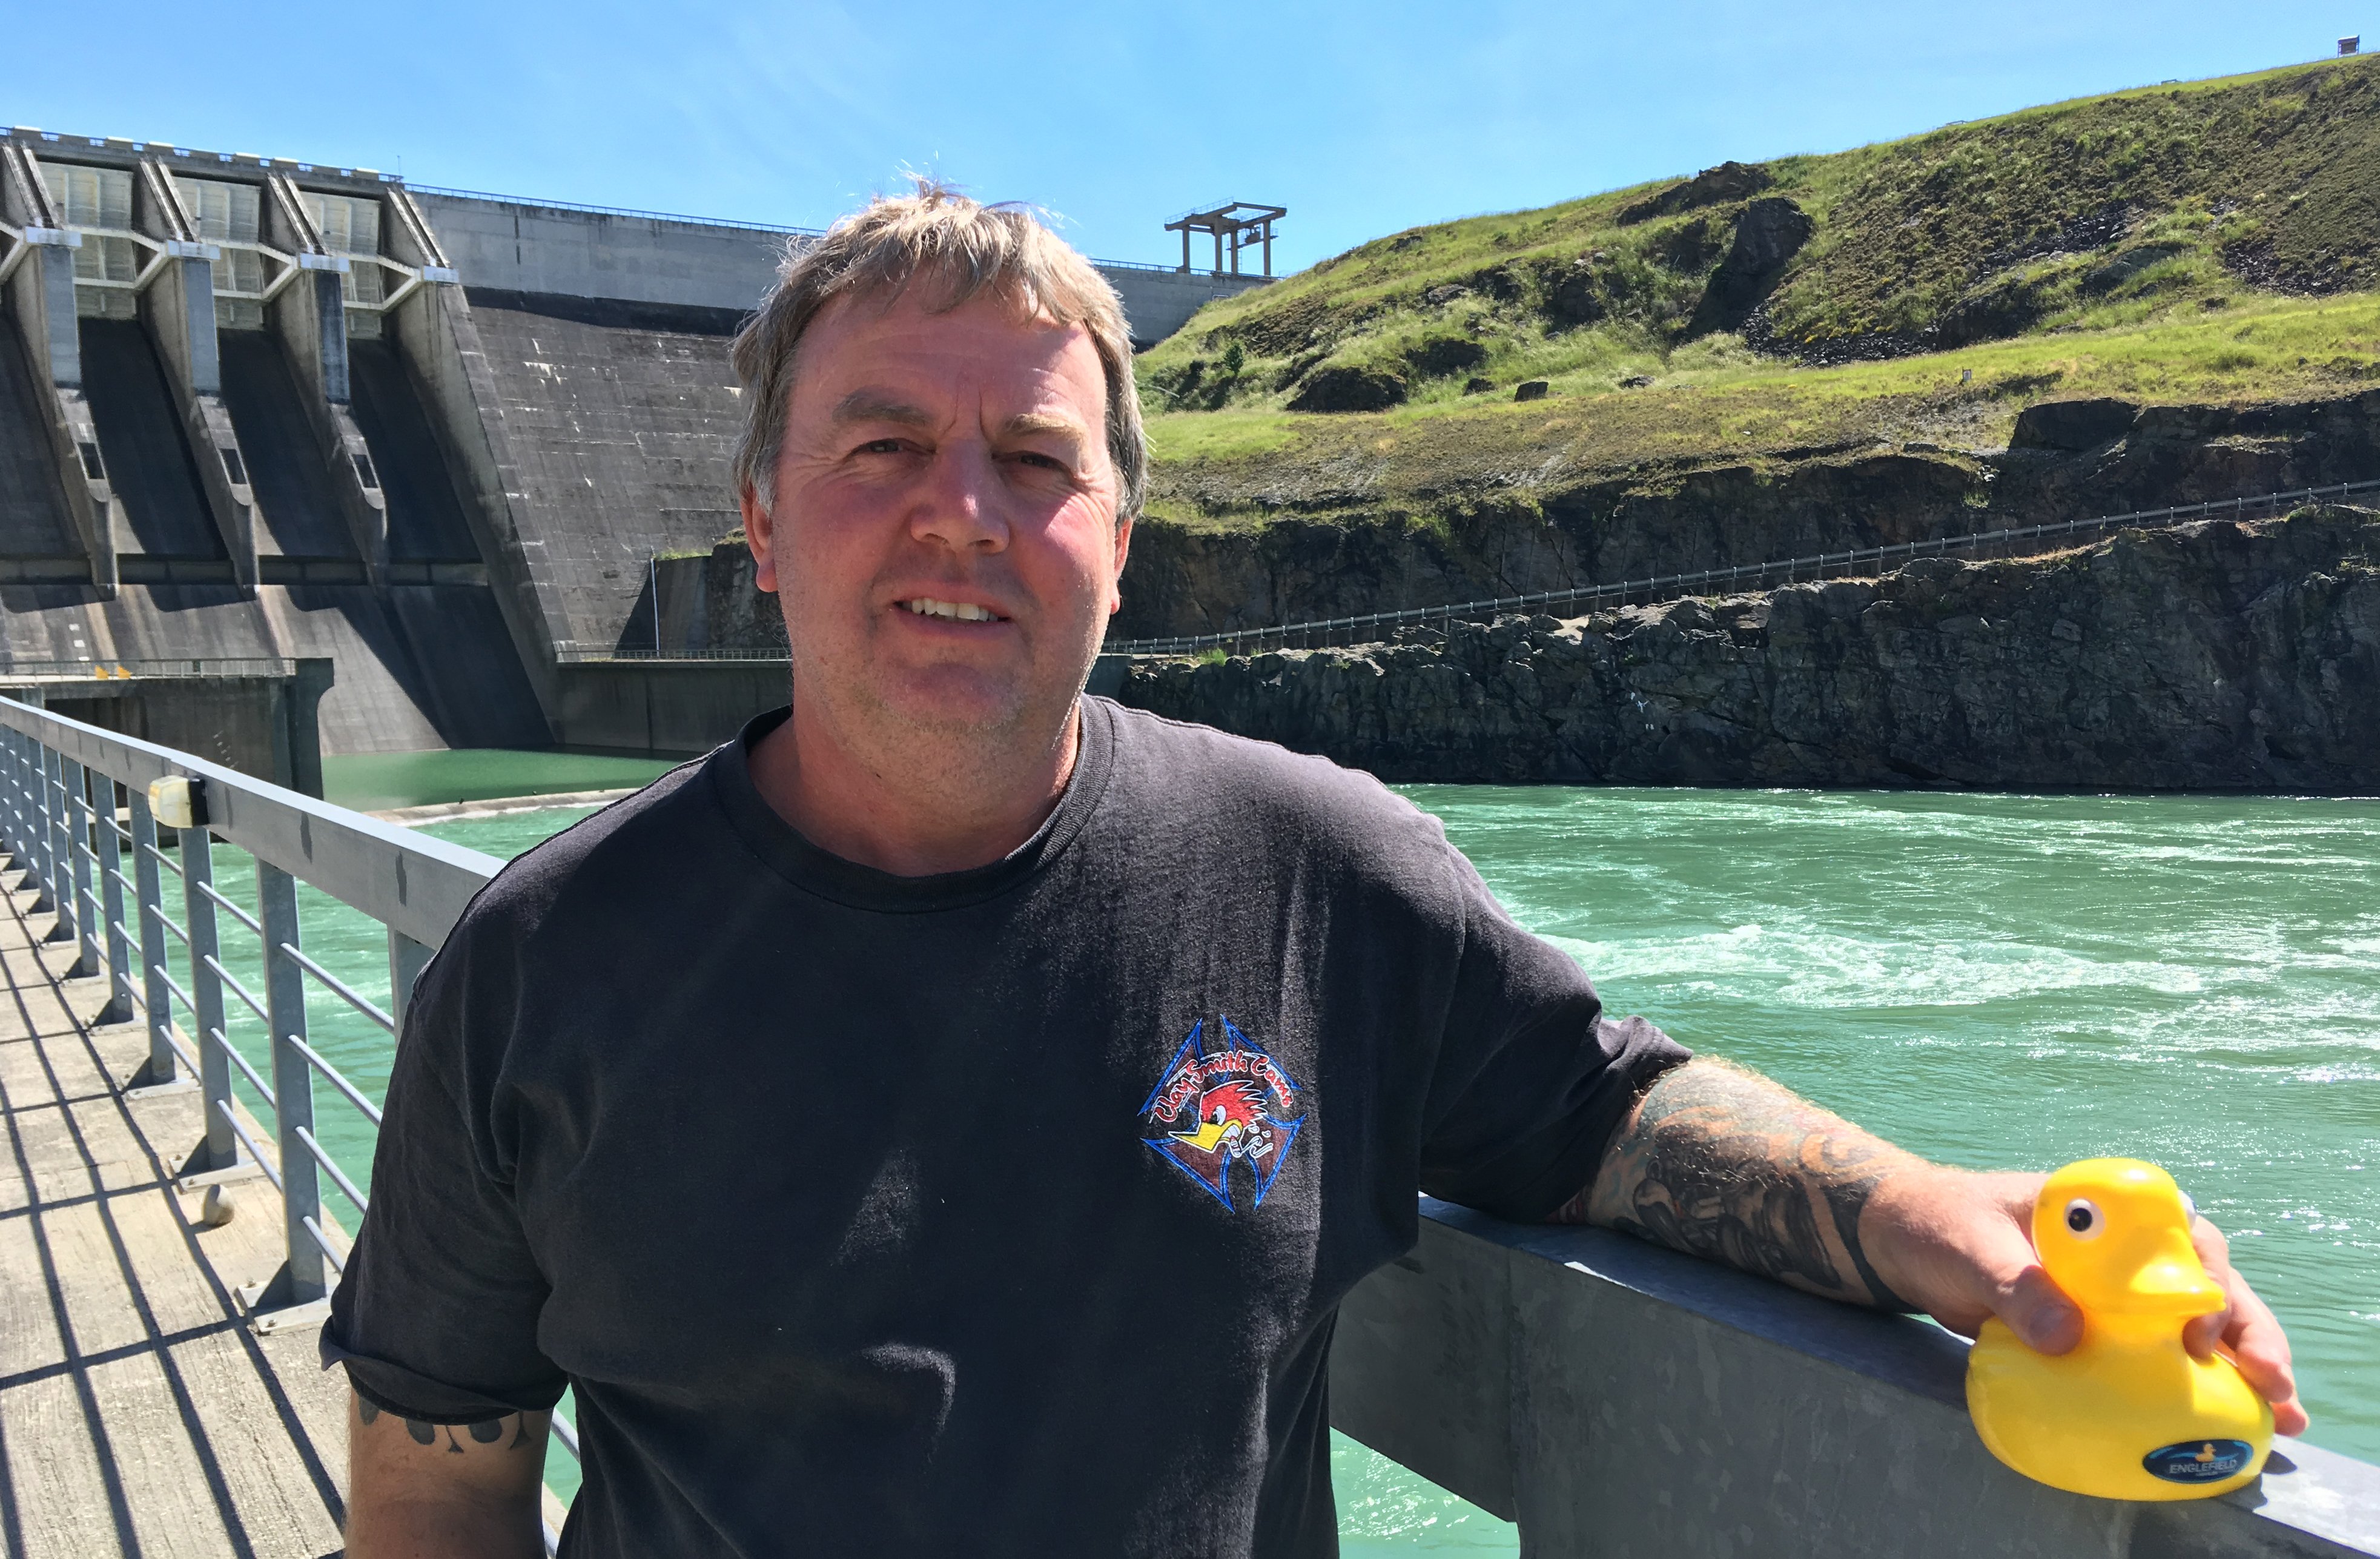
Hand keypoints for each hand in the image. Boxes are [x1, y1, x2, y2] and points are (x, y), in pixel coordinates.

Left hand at [1863, 1167, 2306, 1435]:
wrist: (1904, 1245)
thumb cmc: (1940, 1226)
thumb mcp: (1971, 1247)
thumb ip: (2014, 1285)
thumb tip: (2067, 1337)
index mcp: (2104, 1210)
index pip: (2180, 1235)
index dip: (2206, 1283)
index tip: (2200, 1332)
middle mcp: (2125, 1246)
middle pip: (2210, 1283)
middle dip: (2250, 1332)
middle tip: (2274, 1384)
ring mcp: (2118, 1288)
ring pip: (2199, 1321)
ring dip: (2243, 1363)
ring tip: (2284, 1414)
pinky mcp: (2102, 1326)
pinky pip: (2158, 1352)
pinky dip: (2199, 1382)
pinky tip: (2240, 1419)